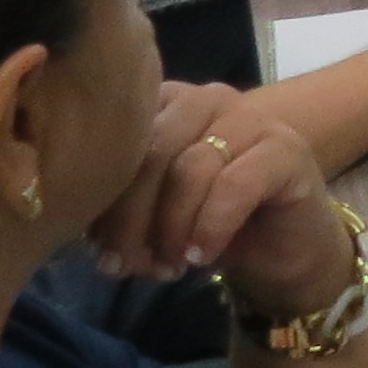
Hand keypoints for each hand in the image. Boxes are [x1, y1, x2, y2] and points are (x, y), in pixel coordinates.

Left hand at [93, 83, 337, 284]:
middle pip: (151, 151)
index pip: (120, 136)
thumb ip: (119, 205)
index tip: (93, 247)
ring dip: (170, 229)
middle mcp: (208, 99)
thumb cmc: (211, 229)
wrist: (286, 253)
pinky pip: (235, 187)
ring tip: (165, 268)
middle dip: (129, 217)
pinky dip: (210, 227)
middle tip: (122, 265)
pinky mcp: (287, 151)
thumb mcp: (152, 215)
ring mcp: (252, 120)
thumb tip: (79, 219)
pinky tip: (201, 256)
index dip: (102, 194)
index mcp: (167, 104)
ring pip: (190, 169)